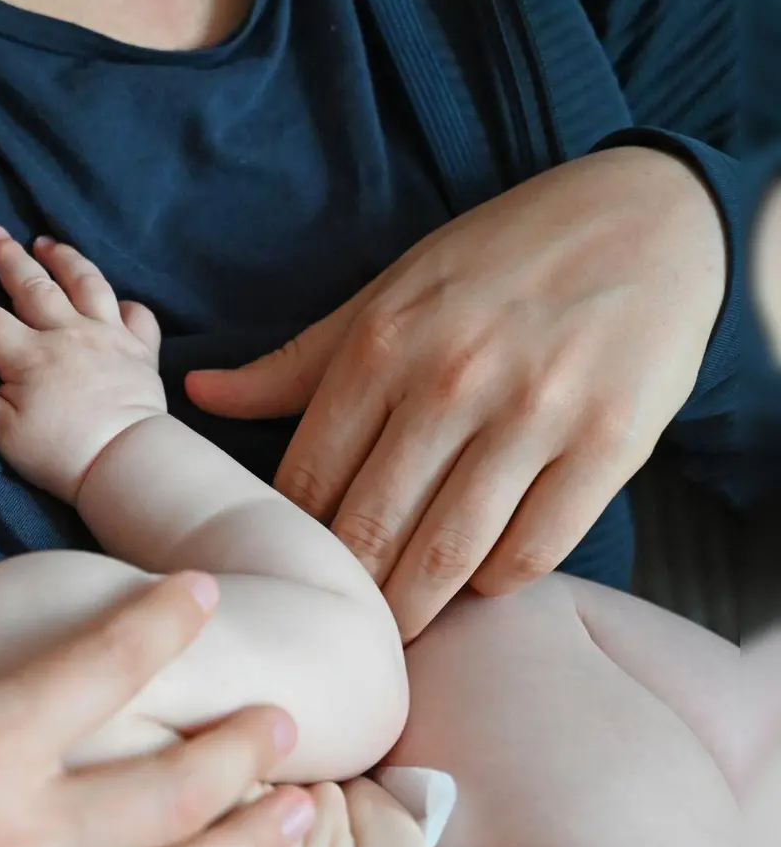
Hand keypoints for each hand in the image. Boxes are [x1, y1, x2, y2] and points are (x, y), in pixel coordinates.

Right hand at [0, 226, 165, 502]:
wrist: (127, 464)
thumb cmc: (60, 454)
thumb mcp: (1, 434)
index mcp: (29, 355)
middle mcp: (68, 333)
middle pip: (32, 284)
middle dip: (7, 256)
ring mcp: (108, 336)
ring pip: (86, 282)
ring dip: (64, 259)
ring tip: (47, 243)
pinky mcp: (141, 350)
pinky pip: (137, 314)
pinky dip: (126, 303)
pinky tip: (115, 299)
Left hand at [187, 147, 726, 639]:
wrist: (645, 214)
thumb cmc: (499, 258)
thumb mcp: (387, 293)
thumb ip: (296, 362)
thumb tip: (199, 392)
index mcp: (380, 346)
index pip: (307, 479)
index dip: (291, 540)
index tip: (288, 572)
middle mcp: (449, 383)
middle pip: (370, 529)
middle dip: (347, 591)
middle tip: (334, 625)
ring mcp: (532, 415)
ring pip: (448, 555)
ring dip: (416, 607)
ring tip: (397, 632)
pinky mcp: (610, 444)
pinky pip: (534, 549)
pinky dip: (498, 583)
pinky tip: (479, 584)